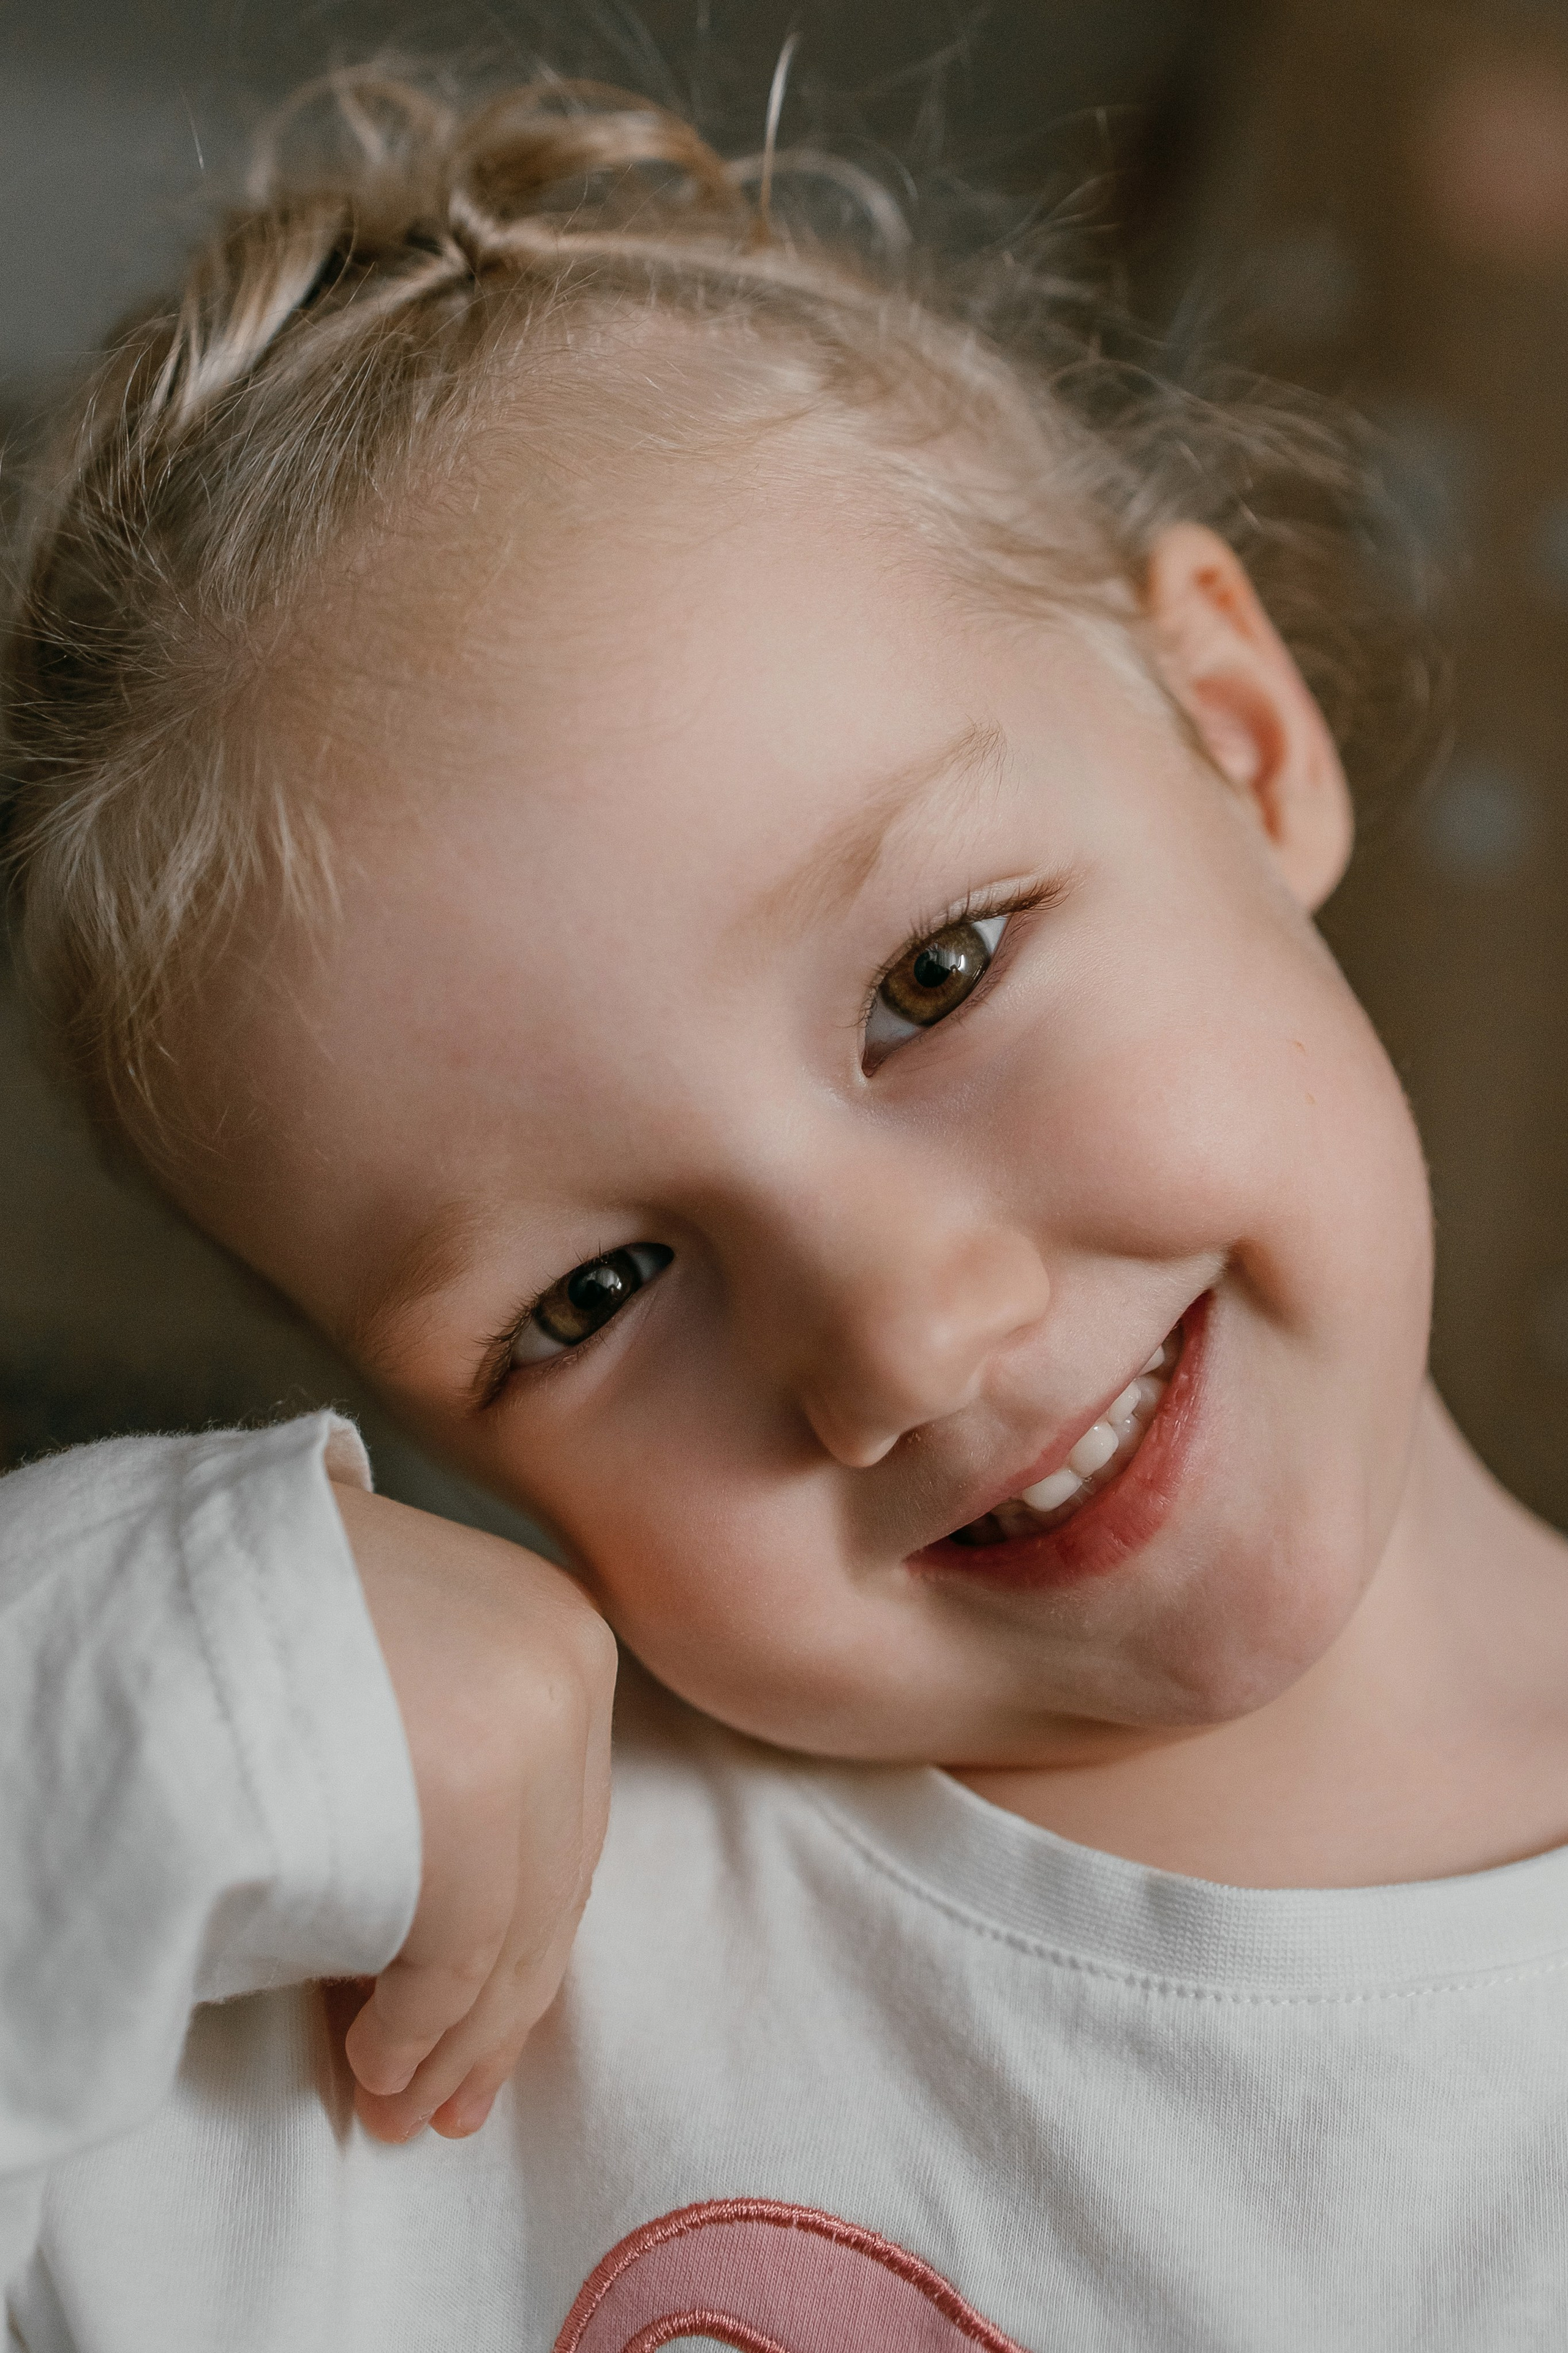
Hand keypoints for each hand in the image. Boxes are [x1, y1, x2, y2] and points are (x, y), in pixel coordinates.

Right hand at [329, 1483, 615, 2142]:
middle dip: (498, 2011)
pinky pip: (457, 1952)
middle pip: (554, 1888)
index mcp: (565, 1631)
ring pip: (515, 1935)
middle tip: (447, 2100)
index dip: (529, 1944)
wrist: (183, 1564)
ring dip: (454, 2042)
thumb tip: (469, 1951)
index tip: (489, 2031)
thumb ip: (460, 1756)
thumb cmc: (275, 1609)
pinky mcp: (471, 1796)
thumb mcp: (412, 1648)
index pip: (569, 1828)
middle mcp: (567, 1678)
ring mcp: (527, 1734)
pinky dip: (417, 2028)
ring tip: (402, 2106)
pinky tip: (377, 2065)